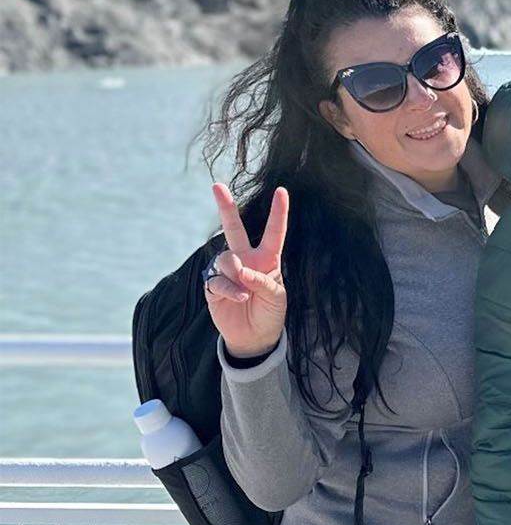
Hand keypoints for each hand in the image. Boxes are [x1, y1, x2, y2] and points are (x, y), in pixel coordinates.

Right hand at [204, 181, 289, 360]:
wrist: (254, 338)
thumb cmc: (270, 314)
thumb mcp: (277, 298)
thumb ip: (262, 281)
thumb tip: (239, 270)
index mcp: (268, 259)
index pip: (274, 233)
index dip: (278, 212)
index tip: (282, 191)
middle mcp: (246, 260)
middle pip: (234, 229)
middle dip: (225, 207)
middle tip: (217, 186)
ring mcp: (228, 272)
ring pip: (226, 258)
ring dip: (236, 274)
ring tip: (246, 293)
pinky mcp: (213, 286)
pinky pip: (216, 279)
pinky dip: (228, 289)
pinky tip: (238, 298)